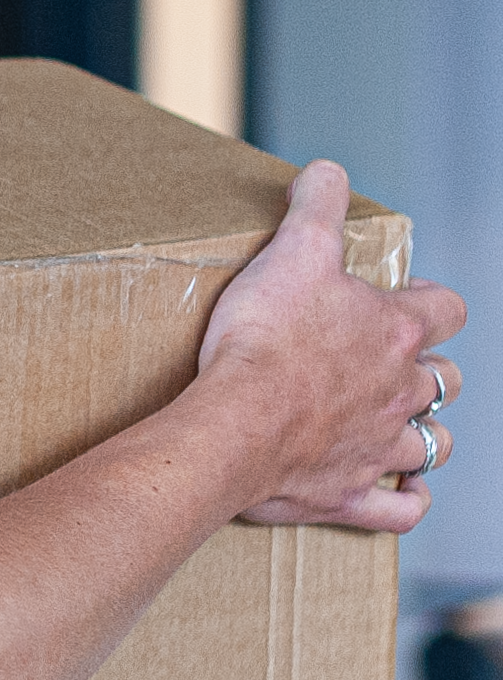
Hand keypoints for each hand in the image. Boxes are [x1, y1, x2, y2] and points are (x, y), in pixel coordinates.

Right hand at [194, 159, 463, 530]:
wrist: (231, 424)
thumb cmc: (262, 340)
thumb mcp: (289, 253)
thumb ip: (316, 208)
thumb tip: (329, 170)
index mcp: (394, 332)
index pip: (448, 308)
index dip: (429, 301)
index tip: (399, 300)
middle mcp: (401, 391)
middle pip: (446, 380)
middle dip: (428, 372)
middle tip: (389, 366)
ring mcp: (380, 446)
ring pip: (434, 444)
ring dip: (424, 434)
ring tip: (398, 426)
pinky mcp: (351, 493)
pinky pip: (402, 509)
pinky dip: (406, 502)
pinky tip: (401, 491)